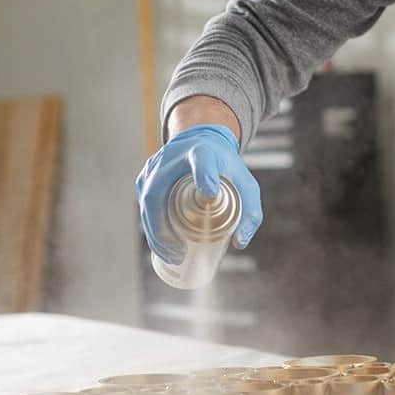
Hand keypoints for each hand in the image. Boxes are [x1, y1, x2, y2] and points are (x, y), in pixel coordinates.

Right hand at [135, 124, 261, 262]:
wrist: (202, 139)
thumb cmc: (225, 166)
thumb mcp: (245, 184)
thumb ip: (251, 213)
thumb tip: (239, 242)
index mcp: (203, 152)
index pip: (202, 161)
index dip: (205, 176)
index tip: (210, 194)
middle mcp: (173, 156)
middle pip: (159, 193)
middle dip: (163, 230)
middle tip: (178, 253)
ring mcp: (155, 166)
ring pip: (147, 203)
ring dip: (155, 233)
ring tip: (171, 255)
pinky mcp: (146, 176)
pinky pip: (144, 204)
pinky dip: (151, 227)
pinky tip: (160, 245)